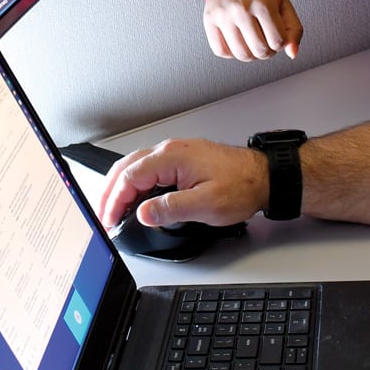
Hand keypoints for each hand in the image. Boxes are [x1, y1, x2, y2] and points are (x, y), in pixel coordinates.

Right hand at [97, 139, 267, 231]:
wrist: (265, 176)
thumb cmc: (242, 186)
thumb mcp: (205, 205)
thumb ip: (170, 209)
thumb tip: (143, 213)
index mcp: (172, 157)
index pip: (130, 177)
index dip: (114, 200)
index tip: (109, 219)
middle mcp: (171, 150)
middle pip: (127, 167)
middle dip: (110, 192)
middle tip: (103, 214)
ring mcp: (177, 153)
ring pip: (136, 165)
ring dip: (121, 186)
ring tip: (113, 207)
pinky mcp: (183, 159)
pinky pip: (149, 167)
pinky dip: (135, 182)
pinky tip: (136, 195)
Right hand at [203, 0, 302, 60]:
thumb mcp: (283, 2)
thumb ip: (294, 29)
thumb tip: (292, 53)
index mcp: (262, 4)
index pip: (278, 42)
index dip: (281, 43)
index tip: (277, 35)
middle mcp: (240, 9)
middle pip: (259, 51)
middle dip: (267, 51)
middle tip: (266, 40)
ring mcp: (223, 15)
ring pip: (241, 55)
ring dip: (251, 54)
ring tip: (252, 42)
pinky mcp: (209, 20)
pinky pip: (220, 51)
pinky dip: (231, 53)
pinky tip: (237, 41)